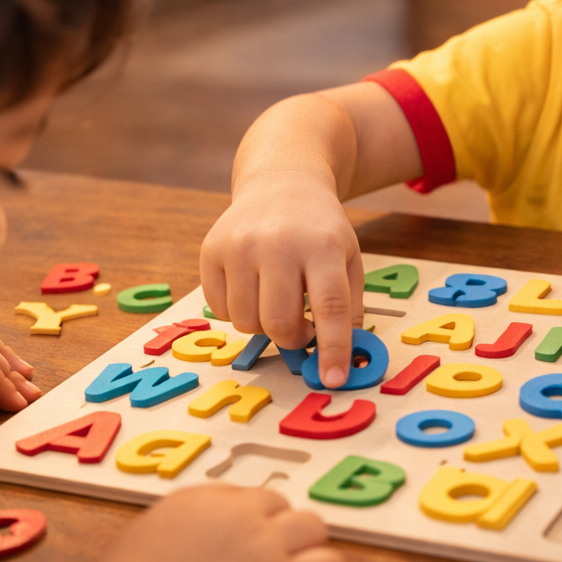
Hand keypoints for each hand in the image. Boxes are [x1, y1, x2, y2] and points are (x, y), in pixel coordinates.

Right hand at [199, 170, 364, 387]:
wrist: (281, 183)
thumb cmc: (320, 230)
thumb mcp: (350, 259)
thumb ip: (350, 308)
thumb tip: (342, 361)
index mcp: (322, 246)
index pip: (330, 307)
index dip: (333, 349)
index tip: (332, 379)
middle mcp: (277, 243)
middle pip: (279, 322)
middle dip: (293, 339)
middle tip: (302, 330)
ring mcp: (239, 246)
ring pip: (246, 322)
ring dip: (264, 326)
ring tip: (278, 301)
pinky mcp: (211, 251)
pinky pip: (220, 310)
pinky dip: (238, 312)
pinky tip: (253, 289)